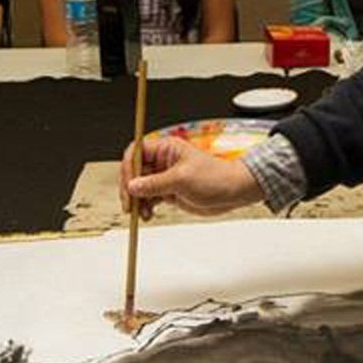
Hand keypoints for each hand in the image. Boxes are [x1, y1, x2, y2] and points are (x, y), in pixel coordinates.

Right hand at [122, 136, 263, 218]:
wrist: (233, 192)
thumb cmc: (216, 177)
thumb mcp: (182, 179)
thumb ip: (155, 183)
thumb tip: (133, 186)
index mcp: (166, 149)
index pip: (136, 152)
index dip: (129, 167)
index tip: (128, 184)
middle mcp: (163, 161)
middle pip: (134, 171)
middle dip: (130, 188)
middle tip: (129, 203)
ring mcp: (165, 177)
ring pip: (140, 187)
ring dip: (137, 200)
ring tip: (140, 212)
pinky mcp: (168, 191)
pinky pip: (149, 198)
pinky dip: (145, 207)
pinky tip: (147, 214)